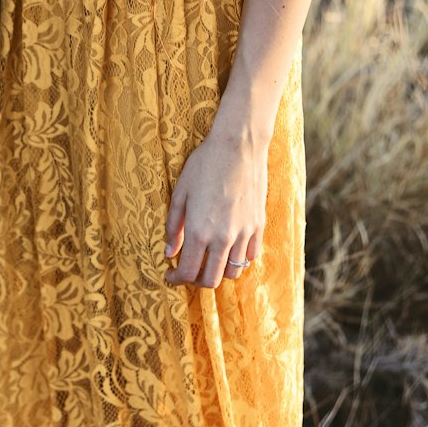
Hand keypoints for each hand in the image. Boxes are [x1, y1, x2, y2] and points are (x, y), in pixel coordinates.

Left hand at [163, 124, 267, 288]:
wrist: (238, 146)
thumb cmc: (204, 165)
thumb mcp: (180, 194)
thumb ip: (173, 227)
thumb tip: (169, 252)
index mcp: (198, 231)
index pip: (188, 272)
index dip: (176, 279)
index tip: (170, 274)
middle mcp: (222, 238)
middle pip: (211, 280)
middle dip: (196, 280)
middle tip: (188, 270)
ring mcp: (243, 233)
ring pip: (232, 271)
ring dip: (218, 270)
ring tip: (208, 258)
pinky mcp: (258, 225)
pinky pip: (250, 256)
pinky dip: (238, 259)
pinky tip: (228, 247)